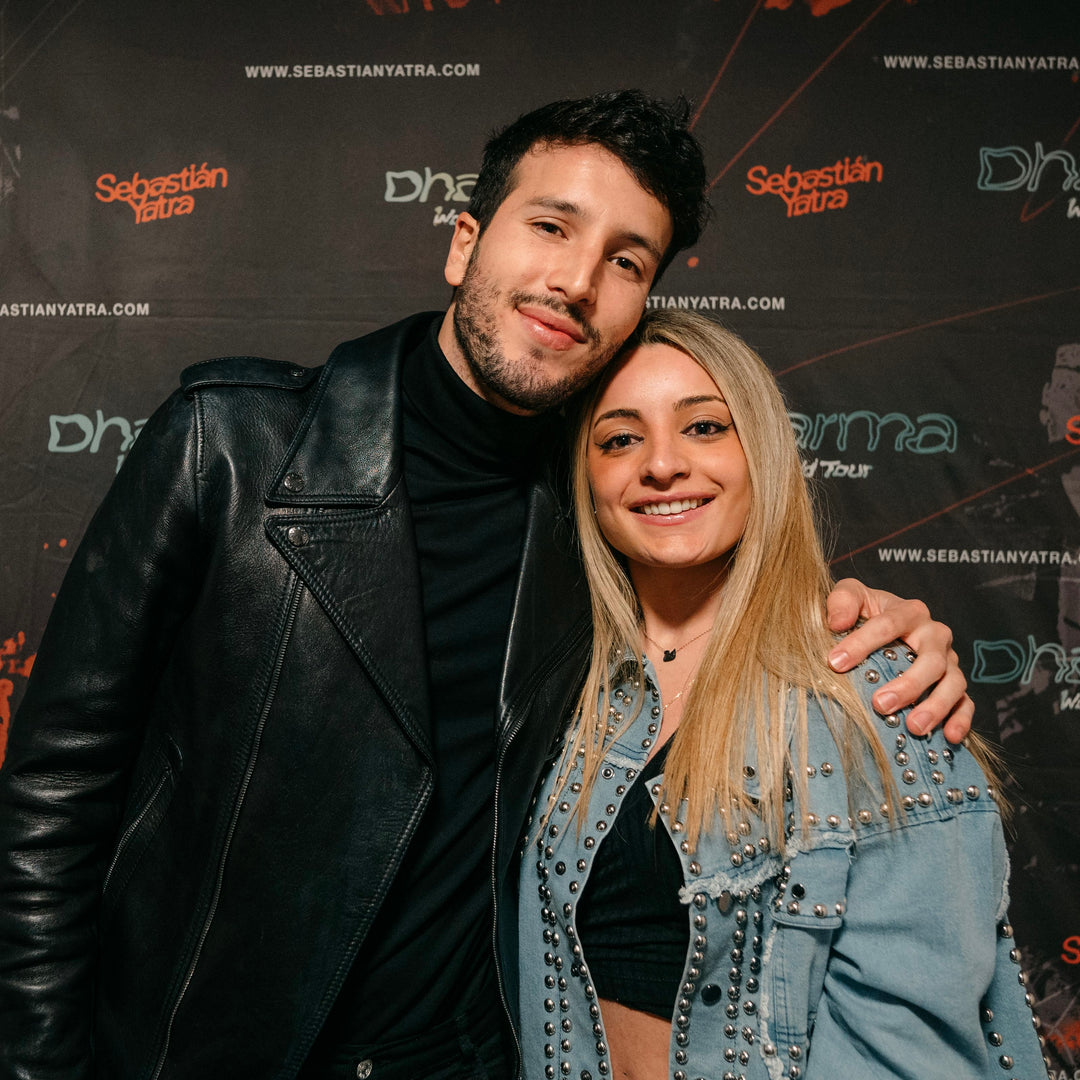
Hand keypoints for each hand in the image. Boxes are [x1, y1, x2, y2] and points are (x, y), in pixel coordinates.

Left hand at [825, 578, 972, 742]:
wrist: (886, 624)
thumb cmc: (866, 611)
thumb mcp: (852, 595)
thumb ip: (842, 600)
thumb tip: (837, 622)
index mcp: (910, 612)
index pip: (888, 625)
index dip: (861, 643)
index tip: (835, 663)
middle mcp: (935, 635)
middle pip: (931, 659)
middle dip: (908, 684)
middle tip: (880, 704)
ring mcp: (948, 661)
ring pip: (953, 683)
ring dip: (936, 706)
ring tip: (913, 727)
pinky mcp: (955, 684)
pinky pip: (965, 702)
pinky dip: (961, 719)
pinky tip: (949, 737)